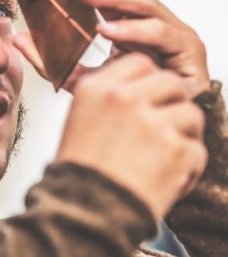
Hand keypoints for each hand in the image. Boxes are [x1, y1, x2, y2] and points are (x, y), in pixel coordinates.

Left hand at [14, 0, 210, 96]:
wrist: (161, 134)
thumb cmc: (126, 103)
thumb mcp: (82, 79)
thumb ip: (52, 62)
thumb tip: (18, 38)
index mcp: (130, 25)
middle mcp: (152, 25)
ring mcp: (173, 35)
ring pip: (145, 5)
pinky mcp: (188, 51)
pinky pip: (160, 34)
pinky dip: (133, 30)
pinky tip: (108, 30)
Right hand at [56, 53, 206, 218]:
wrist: (84, 211)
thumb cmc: (78, 172)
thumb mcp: (77, 119)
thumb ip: (106, 96)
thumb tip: (133, 87)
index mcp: (96, 89)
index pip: (139, 64)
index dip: (149, 81)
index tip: (148, 97)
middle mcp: (123, 99)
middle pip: (170, 82)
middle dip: (171, 103)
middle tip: (161, 127)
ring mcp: (151, 123)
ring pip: (190, 114)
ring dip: (183, 135)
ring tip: (163, 157)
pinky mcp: (176, 150)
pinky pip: (197, 149)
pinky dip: (187, 168)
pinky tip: (166, 178)